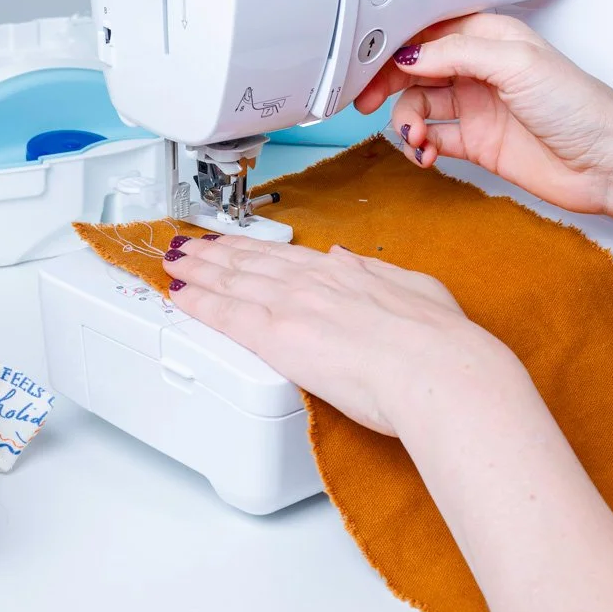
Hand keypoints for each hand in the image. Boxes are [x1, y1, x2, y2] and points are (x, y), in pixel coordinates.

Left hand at [168, 234, 518, 435]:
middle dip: (215, 253)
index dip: (253, 249)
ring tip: (174, 261)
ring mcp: (292, 305)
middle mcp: (312, 281)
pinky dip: (197, 302)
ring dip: (198, 269)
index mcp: (345, 272)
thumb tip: (348, 259)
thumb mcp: (414, 288)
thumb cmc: (438, 343)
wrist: (436, 368)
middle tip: (189, 245)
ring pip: (231, 280)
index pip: (285, 257)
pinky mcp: (277, 337)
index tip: (234, 244)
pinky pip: (225, 315)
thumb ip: (376, 273)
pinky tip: (179, 295)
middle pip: (250, 262)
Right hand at [355, 13, 612, 216]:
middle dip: (389, 84)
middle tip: (367, 100)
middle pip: (417, 70)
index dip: (396, 47)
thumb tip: (413, 54)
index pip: (429, 34)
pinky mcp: (479, 143)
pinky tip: (425, 151)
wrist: (607, 162)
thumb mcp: (516, 63)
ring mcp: (479, 107)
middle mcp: (481, 70)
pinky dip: (421, 145)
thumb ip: (458, 54)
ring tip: (415, 137)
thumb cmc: (581, 106)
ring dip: (407, 121)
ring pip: (420, 106)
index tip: (370, 63)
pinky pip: (434, 138)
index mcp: (490, 39)